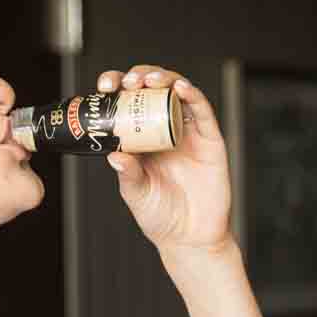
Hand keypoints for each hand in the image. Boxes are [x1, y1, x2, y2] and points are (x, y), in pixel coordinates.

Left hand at [95, 65, 232, 255]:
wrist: (191, 238)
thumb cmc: (161, 216)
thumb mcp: (136, 194)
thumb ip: (128, 174)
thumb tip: (113, 154)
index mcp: (141, 137)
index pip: (127, 102)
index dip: (117, 87)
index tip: (105, 86)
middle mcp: (164, 129)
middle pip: (153, 89)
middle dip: (140, 77)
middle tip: (128, 82)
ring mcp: (188, 132)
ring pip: (178, 92)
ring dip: (164, 78)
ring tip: (150, 80)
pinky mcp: (210, 139)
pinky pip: (203, 111)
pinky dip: (193, 95)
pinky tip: (181, 88)